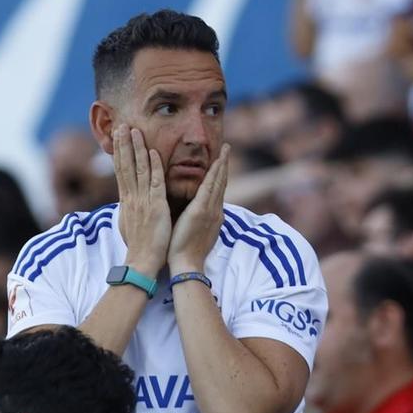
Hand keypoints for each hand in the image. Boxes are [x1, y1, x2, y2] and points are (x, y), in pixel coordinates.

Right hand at [111, 123, 171, 275]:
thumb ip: (129, 208)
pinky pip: (154, 183)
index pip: (121, 171)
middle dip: (123, 144)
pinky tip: (153, 152)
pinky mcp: (155, 206)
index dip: (119, 153)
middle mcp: (131, 197)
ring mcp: (142, 201)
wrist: (141, 262)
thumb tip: (125, 200)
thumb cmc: (139, 246)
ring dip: (136, 149)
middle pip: (125, 166)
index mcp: (126, 201)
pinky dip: (153, 166)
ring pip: (138, 169)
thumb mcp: (129, 223)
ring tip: (133, 131)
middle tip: (121, 126)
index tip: (117, 137)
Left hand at [167, 146, 232, 273]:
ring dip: (222, 164)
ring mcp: (210, 210)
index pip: (217, 190)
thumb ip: (195, 219)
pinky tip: (216, 162)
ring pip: (218, 182)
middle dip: (224, 164)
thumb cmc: (185, 251)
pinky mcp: (202, 211)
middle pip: (221, 183)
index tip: (221, 161)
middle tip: (227, 148)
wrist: (186, 264)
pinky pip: (209, 188)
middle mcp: (215, 211)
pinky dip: (214, 174)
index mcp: (212, 215)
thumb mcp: (193, 232)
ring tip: (225, 149)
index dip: (220, 175)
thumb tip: (192, 211)